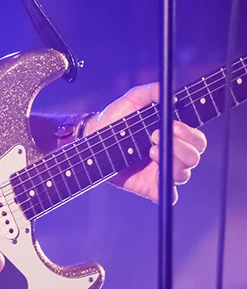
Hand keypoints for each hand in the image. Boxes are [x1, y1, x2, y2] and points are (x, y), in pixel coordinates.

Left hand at [85, 83, 205, 202]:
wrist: (93, 137)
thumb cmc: (115, 118)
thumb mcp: (132, 100)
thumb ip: (150, 92)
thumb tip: (166, 92)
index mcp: (173, 135)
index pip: (196, 139)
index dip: (189, 133)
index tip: (173, 125)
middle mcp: (172, 154)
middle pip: (195, 157)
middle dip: (180, 147)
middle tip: (155, 136)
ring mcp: (163, 171)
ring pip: (184, 174)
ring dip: (170, 161)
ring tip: (149, 151)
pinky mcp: (152, 186)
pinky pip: (169, 195)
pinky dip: (168, 189)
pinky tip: (155, 175)